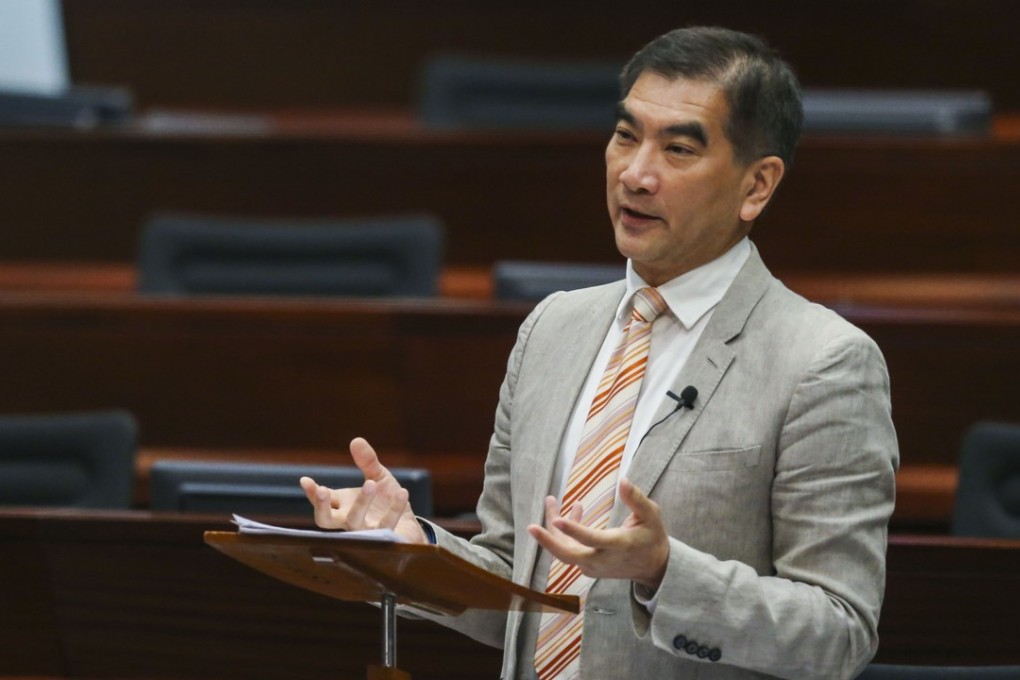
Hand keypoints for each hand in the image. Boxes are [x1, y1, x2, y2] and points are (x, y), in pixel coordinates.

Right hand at [299, 437, 426, 543]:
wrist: (409, 527)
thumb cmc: (386, 503)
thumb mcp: (378, 477)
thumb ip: (367, 461)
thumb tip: (356, 440)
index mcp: (343, 505)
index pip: (322, 501)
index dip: (312, 492)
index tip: (305, 480)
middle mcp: (349, 521)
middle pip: (325, 520)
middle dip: (321, 506)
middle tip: (322, 490)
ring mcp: (365, 532)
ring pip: (355, 521)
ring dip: (361, 502)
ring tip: (370, 483)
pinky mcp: (385, 538)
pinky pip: (387, 524)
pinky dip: (394, 508)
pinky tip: (402, 492)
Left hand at [526, 478, 669, 589]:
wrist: (653, 567)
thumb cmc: (652, 536)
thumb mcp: (651, 515)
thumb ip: (636, 499)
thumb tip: (624, 480)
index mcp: (618, 546)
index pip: (592, 540)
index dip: (574, 530)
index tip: (558, 520)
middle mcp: (602, 560)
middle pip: (568, 555)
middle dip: (548, 542)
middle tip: (531, 527)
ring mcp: (593, 566)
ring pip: (565, 550)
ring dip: (553, 528)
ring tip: (550, 500)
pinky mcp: (588, 567)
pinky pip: (570, 549)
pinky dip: (565, 532)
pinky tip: (575, 509)